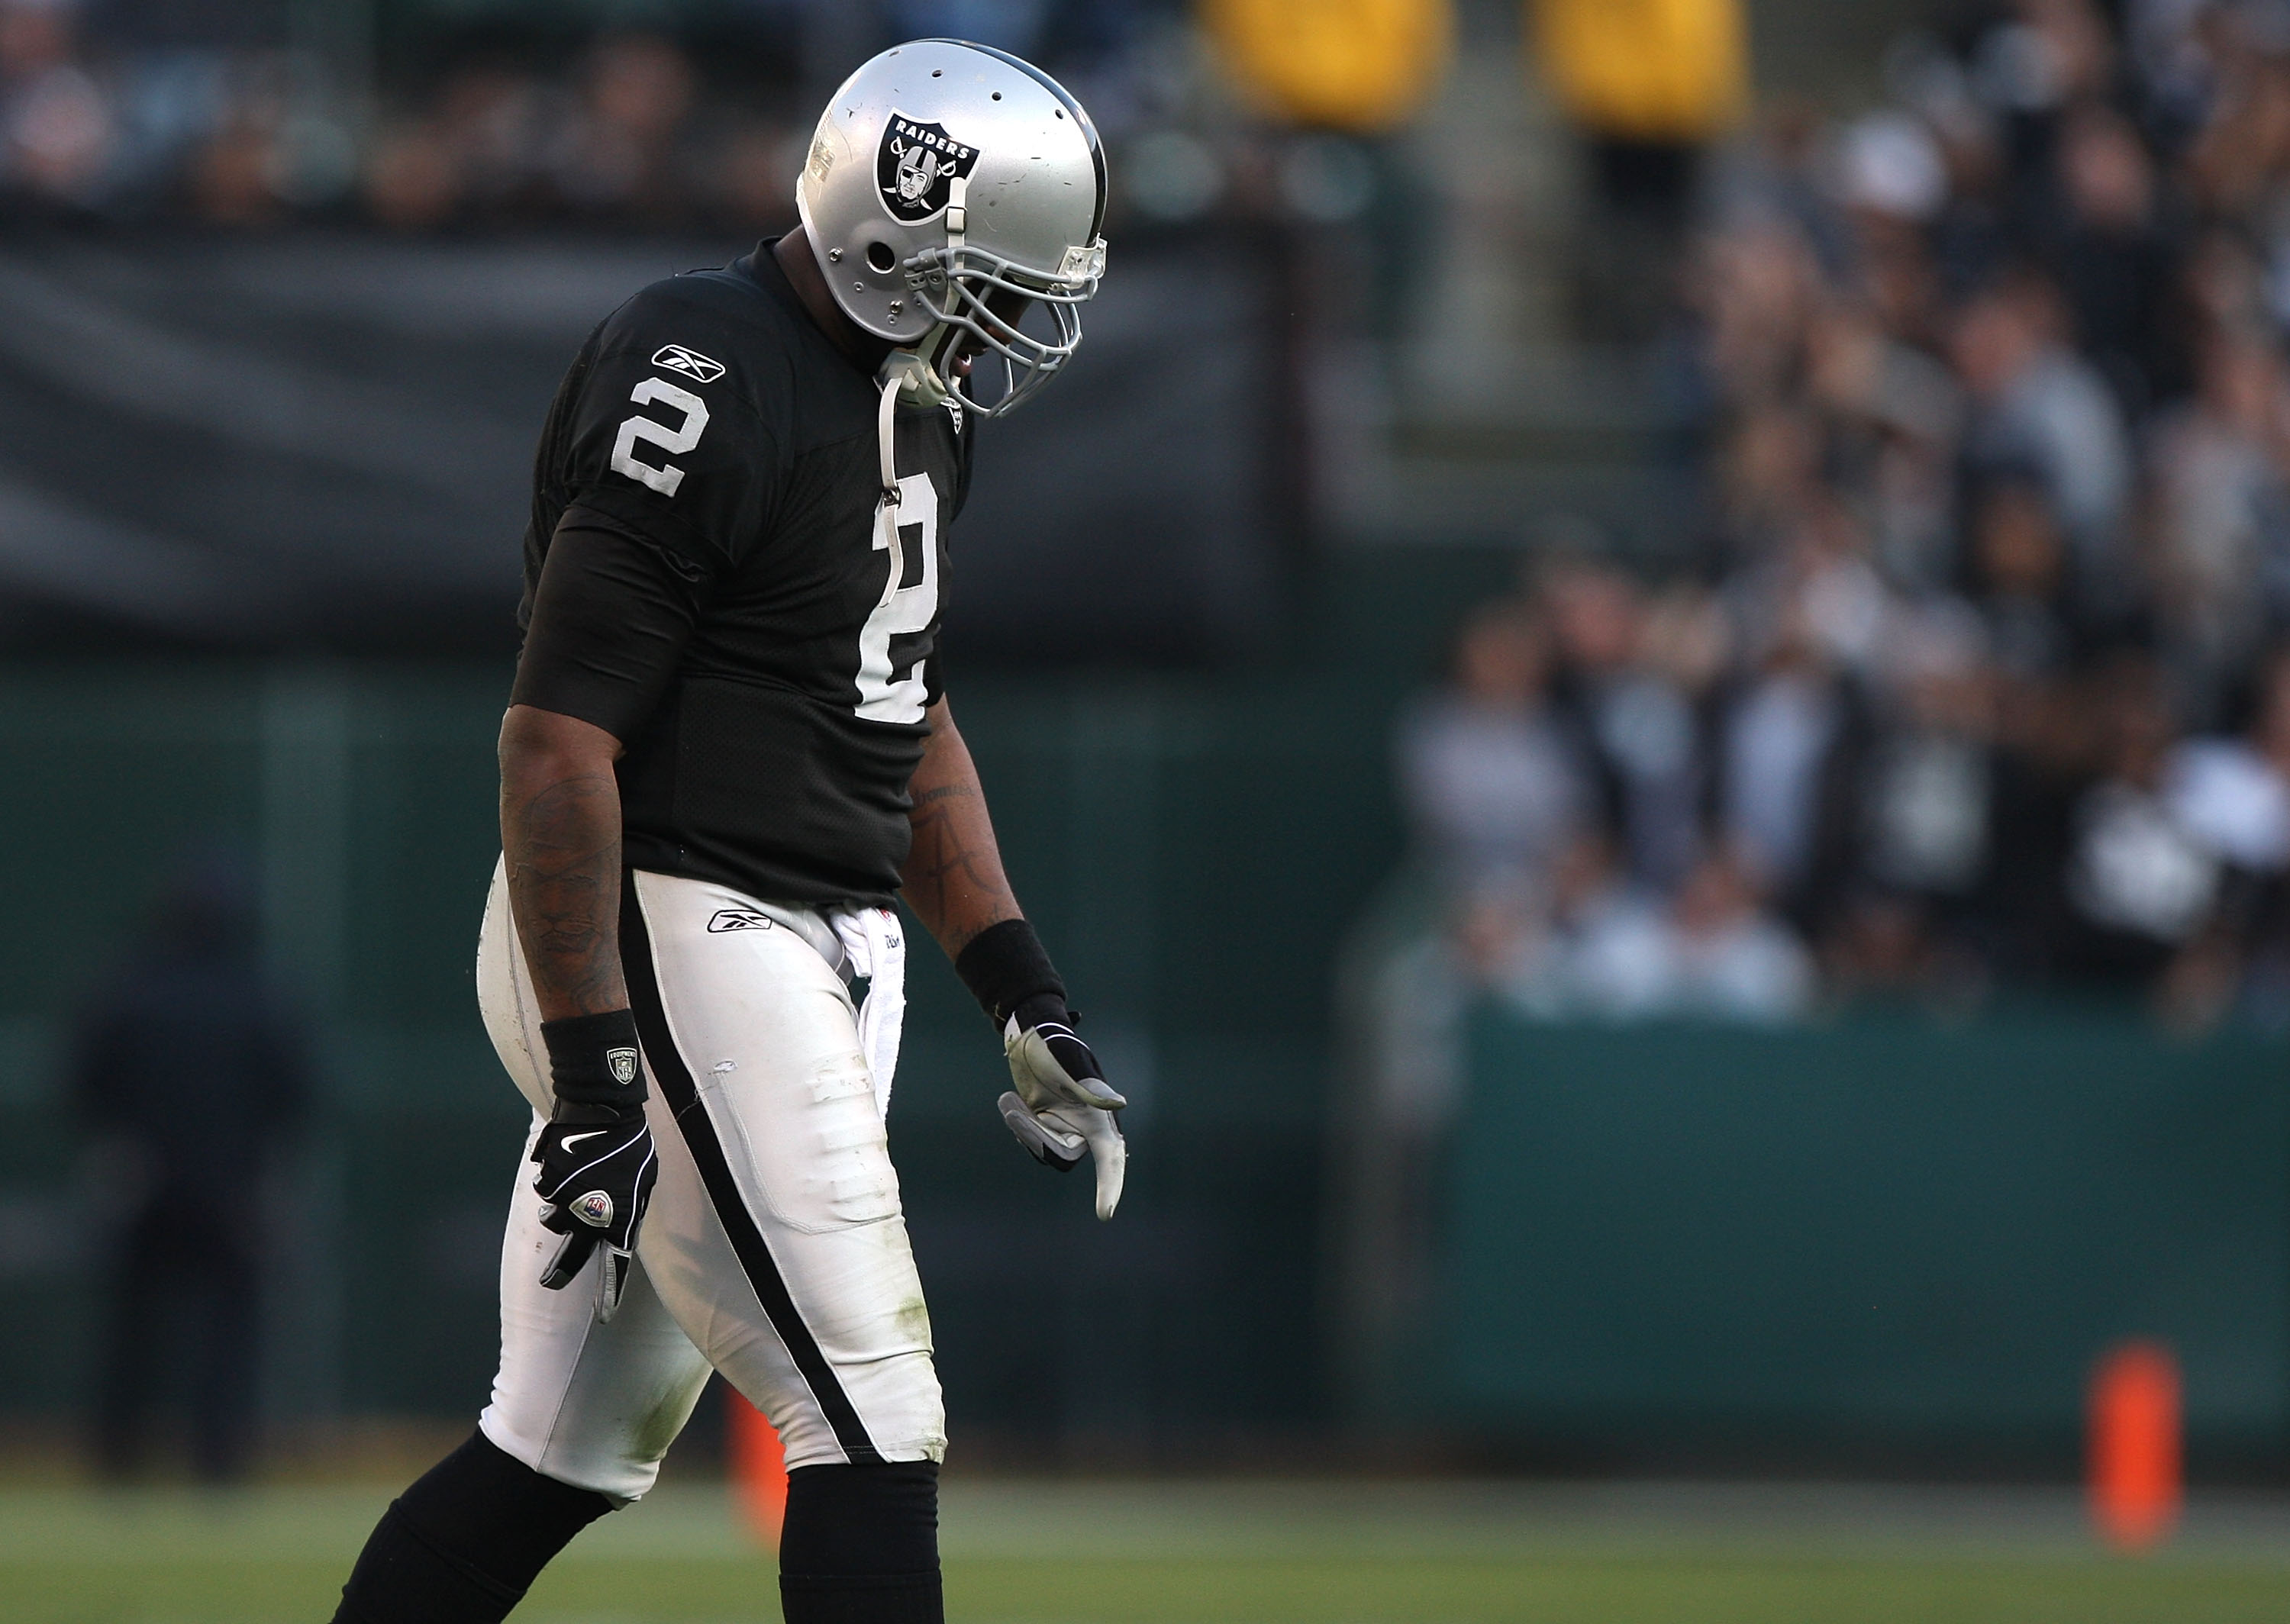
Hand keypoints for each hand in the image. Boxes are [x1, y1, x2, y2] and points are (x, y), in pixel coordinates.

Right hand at [530, 1105, 656, 1320]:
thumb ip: (632, 1206)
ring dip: (558, 1208)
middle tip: (551, 1283)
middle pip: (570, 1259)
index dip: (609, 1292)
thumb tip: (619, 1226)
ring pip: (552, 1219)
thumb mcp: (644, 1177)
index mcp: (621, 1216)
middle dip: (560, 1274)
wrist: (605, 1108)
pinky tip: (566, 1159)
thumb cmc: (631, 1142)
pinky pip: (545, 1188)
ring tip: (573, 1183)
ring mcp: (566, 1199)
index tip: (604, 1316)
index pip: (616, 1264)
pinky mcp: (548, 1180)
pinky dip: (553, 1179)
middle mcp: (591, 1215)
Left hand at [997, 997, 1124, 1219]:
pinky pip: (1029, 1141)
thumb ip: (1091, 1090)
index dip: (1109, 1187)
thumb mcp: (1070, 1067)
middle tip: (1013, 1108)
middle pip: (1060, 1157)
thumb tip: (1118, 1104)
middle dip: (1033, 1137)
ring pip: (1041, 1151)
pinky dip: (1017, 1122)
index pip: (1110, 1160)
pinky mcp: (1045, 1128)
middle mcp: (1086, 1130)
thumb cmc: (1055, 1047)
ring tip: (1010, 1099)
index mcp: (1099, 1119)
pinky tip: (1012, 1099)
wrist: (1032, 1037)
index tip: (1104, 1215)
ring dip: (1022, 1128)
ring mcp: (1065, 1131)